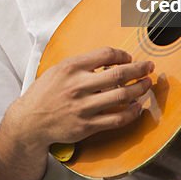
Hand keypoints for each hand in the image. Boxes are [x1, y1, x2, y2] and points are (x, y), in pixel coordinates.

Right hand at [0, 47, 153, 154]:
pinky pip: (116, 119)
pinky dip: (131, 112)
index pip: (106, 54)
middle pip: (119, 74)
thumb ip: (82, 64)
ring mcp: (84, 107)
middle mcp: (78, 86)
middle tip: (149, 67)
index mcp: (71, 67)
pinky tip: (137, 107)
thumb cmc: (45, 93)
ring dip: (139, 89)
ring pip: (122, 96)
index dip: (123, 55)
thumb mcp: (58, 70)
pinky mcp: (87, 125)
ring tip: (146, 85)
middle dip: (140, 69)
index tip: (129, 58)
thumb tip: (109, 60)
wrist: (30, 121)